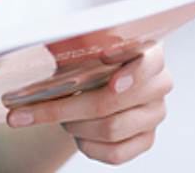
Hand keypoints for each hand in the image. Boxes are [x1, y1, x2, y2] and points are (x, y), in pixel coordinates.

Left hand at [4, 43, 172, 164]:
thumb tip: (50, 41)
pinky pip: (114, 153)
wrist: (94, 86)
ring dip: (75, 125)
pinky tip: (77, 133)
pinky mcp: (146, 141)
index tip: (103, 58)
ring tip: (60, 118)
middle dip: (68, 107)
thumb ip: (75, 42)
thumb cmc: (90, 63)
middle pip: (113, 100)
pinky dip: (87, 145)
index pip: (149, 59)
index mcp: (150, 53)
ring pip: (110, 128)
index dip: (128, 65)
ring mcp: (154, 114)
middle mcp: (159, 84)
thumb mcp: (82, 46)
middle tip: (35, 108)